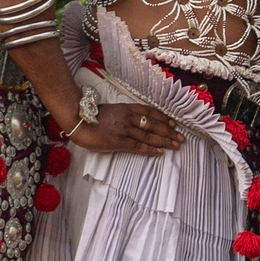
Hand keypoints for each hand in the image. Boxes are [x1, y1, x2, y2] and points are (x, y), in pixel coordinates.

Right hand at [63, 102, 183, 158]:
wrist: (78, 121)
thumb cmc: (91, 116)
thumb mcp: (111, 110)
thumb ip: (123, 114)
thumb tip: (133, 120)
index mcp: (127, 108)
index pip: (151, 112)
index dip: (164, 118)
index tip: (174, 123)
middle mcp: (129, 118)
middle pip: (154, 124)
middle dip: (169, 131)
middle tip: (181, 137)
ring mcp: (125, 130)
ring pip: (150, 135)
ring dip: (165, 141)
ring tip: (176, 145)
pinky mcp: (119, 141)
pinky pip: (139, 146)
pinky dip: (151, 149)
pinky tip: (160, 152)